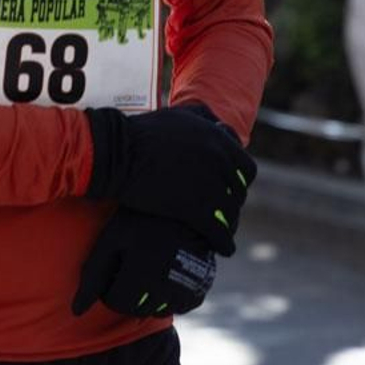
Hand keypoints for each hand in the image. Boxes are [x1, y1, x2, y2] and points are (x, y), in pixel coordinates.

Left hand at [72, 208, 216, 317]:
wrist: (182, 197)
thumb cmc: (139, 217)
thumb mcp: (111, 239)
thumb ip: (92, 275)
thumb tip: (76, 312)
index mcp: (141, 271)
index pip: (116, 303)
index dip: (109, 287)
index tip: (114, 267)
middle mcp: (167, 284)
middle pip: (137, 310)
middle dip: (128, 294)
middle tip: (130, 267)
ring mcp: (188, 285)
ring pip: (159, 311)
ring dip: (148, 298)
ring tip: (147, 268)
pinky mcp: (203, 283)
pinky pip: (182, 306)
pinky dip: (171, 297)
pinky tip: (166, 274)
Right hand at [83, 104, 255, 255]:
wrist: (117, 152)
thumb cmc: (142, 133)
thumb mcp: (178, 116)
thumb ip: (203, 118)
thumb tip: (218, 122)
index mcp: (217, 139)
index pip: (247, 168)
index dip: (239, 181)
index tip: (230, 189)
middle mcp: (218, 160)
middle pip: (238, 192)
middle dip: (232, 203)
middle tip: (222, 211)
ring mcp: (207, 184)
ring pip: (230, 213)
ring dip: (228, 224)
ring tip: (221, 232)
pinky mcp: (193, 208)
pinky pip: (218, 230)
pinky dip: (223, 242)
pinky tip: (223, 248)